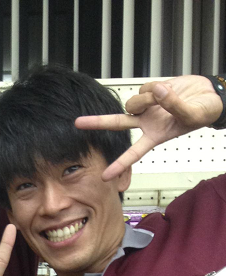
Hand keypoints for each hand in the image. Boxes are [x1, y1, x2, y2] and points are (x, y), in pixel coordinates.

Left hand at [75, 75, 221, 179]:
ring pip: (134, 101)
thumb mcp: (191, 115)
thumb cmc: (202, 112)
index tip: (104, 177)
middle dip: (97, 122)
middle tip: (77, 123)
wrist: (209, 95)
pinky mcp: (150, 92)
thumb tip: (156, 91)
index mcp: (154, 137)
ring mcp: (146, 107)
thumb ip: (173, 104)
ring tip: (166, 98)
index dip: (119, 165)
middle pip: (117, 124)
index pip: (134, 153)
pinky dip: (155, 88)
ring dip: (147, 98)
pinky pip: (145, 88)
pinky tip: (166, 90)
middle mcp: (146, 123)